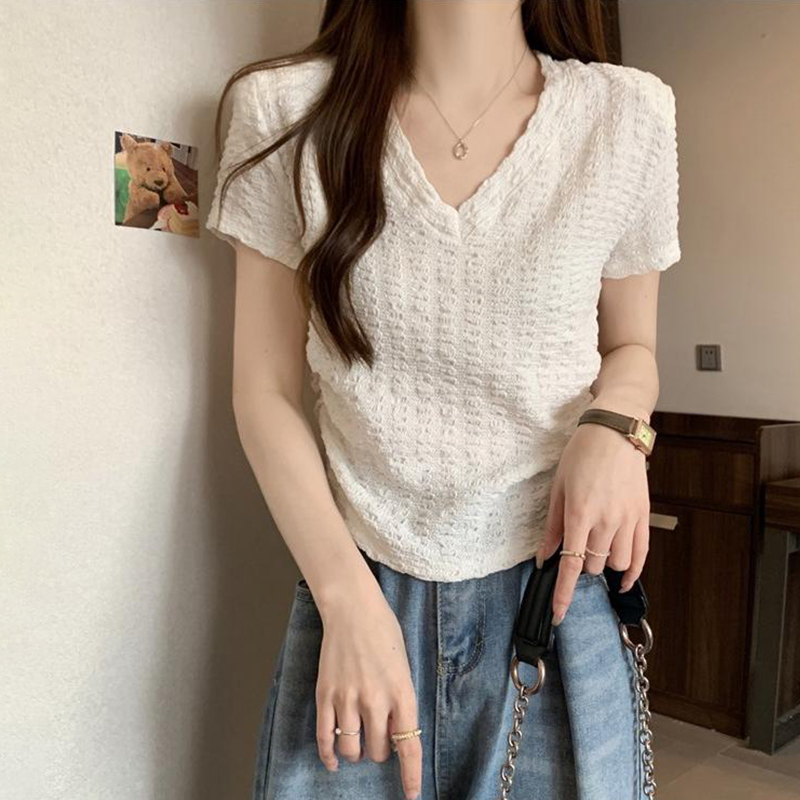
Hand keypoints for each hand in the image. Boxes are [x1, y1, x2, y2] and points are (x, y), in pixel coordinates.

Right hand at [316, 586, 420, 799]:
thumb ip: (401, 701)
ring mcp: (347, 698)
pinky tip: (334, 761)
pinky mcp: (325, 694)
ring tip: (360, 745)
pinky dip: (329, 755)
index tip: (411, 795)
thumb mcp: (404, 667)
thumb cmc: (384, 633)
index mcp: (401, 692)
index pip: (408, 746)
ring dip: (357, 753)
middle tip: (380, 739)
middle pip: (379, 751)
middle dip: (382, 751)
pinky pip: (325, 737)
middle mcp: (375, 700)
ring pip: (352, 749)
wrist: (353, 609)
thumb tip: (396, 734)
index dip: (410, 776)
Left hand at [536, 421, 650, 624]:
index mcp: (579, 513)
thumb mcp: (558, 487)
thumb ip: (552, 526)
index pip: (570, 565)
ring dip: (602, 564)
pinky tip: (621, 580)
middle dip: (580, 564)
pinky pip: (640, 555)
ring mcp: (628, 520)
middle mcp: (606, 521)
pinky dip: (631, 572)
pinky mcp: (643, 516)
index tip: (557, 615)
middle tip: (574, 547)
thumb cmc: (581, 455)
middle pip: (592, 566)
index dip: (563, 594)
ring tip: (595, 547)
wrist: (615, 432)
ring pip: (616, 564)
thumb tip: (543, 558)